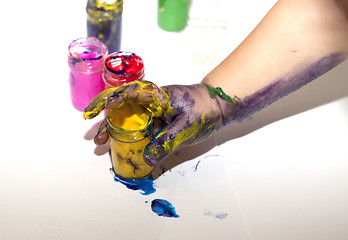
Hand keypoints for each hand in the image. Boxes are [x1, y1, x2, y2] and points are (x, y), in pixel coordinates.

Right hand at [84, 80, 236, 165]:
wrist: (219, 104)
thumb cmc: (205, 110)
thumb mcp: (186, 128)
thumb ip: (166, 142)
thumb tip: (147, 158)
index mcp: (158, 97)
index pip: (130, 94)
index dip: (112, 101)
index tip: (98, 111)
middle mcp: (152, 101)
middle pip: (123, 108)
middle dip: (106, 122)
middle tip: (93, 138)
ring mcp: (154, 110)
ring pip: (129, 118)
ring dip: (114, 130)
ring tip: (100, 143)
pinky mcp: (158, 118)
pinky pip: (140, 126)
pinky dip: (130, 135)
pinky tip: (123, 145)